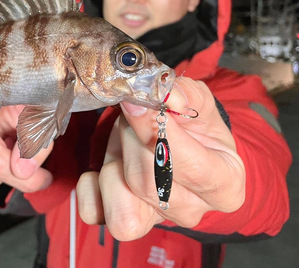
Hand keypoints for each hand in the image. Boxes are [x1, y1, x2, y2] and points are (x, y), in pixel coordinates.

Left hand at [76, 77, 244, 240]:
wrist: (181, 146)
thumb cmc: (195, 127)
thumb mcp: (199, 102)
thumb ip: (185, 95)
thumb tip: (166, 95)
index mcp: (225, 187)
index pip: (192, 169)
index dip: (159, 134)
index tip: (136, 103)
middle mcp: (192, 211)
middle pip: (148, 184)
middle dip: (131, 140)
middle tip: (132, 113)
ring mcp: (156, 220)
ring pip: (121, 205)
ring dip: (112, 163)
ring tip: (125, 140)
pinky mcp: (123, 221)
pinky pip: (95, 212)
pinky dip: (90, 186)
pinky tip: (105, 165)